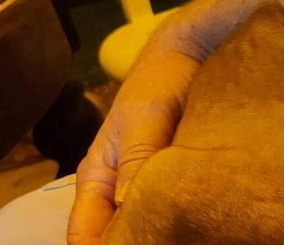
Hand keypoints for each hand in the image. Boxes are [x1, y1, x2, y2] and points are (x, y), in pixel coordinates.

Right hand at [67, 53, 197, 243]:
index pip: (85, 235)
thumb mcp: (145, 120)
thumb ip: (136, 160)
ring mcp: (143, 185)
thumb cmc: (159, 83)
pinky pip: (169, 211)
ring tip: (187, 232)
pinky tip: (199, 223)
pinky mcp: (172, 180)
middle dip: (136, 242)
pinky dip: (179, 221)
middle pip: (115, 235)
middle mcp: (116, 188)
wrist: (187, 56)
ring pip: (145, 225)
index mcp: (96, 177)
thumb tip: (125, 207)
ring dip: (161, 232)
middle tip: (171, 240)